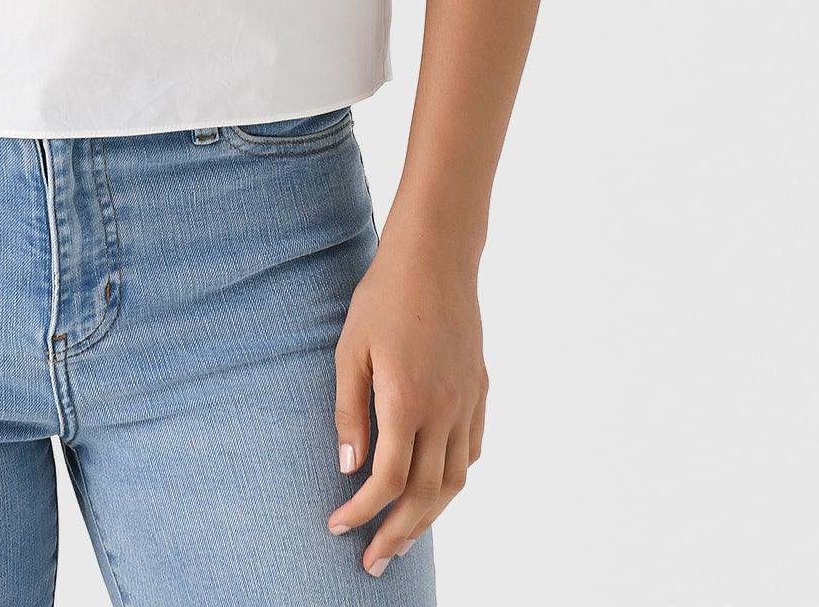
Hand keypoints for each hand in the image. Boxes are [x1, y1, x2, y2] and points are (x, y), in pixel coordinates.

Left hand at [327, 232, 487, 575]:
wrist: (436, 255)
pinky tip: (435, 487)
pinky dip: (454, 478)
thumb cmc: (384, 297)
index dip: (363, 512)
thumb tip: (348, 468)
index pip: (389, 481)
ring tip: (404, 538)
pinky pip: (472, 450)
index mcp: (407, 401)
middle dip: (398, 535)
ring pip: (455, 480)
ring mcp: (467, 401)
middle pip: (426, 495)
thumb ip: (348, 412)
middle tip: (373, 562)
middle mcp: (444, 410)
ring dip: (430, 517)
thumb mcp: (350, 350)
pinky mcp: (480, 390)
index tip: (339, 526)